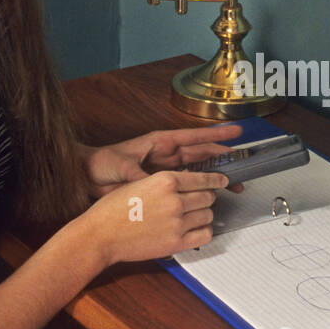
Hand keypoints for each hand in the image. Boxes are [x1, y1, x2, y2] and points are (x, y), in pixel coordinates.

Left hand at [81, 124, 244, 197]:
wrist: (87, 176)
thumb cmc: (102, 163)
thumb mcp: (123, 167)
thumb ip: (141, 176)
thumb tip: (154, 185)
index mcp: (161, 142)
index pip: (195, 137)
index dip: (217, 134)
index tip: (236, 132)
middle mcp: (166, 154)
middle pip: (202, 154)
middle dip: (223, 159)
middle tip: (242, 166)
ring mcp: (165, 169)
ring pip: (197, 170)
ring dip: (214, 175)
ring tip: (232, 183)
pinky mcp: (161, 183)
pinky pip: (185, 185)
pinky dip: (197, 189)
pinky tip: (209, 196)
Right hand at [83, 170, 228, 265]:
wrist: (100, 235)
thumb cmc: (113, 209)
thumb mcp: (140, 183)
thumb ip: (165, 182)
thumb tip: (188, 182)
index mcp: (166, 181)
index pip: (203, 178)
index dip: (216, 180)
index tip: (222, 181)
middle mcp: (175, 200)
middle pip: (208, 197)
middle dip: (207, 198)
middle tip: (201, 201)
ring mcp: (177, 222)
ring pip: (208, 215)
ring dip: (204, 215)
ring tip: (192, 216)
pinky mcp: (176, 243)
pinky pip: (205, 235)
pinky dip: (203, 231)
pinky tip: (193, 230)